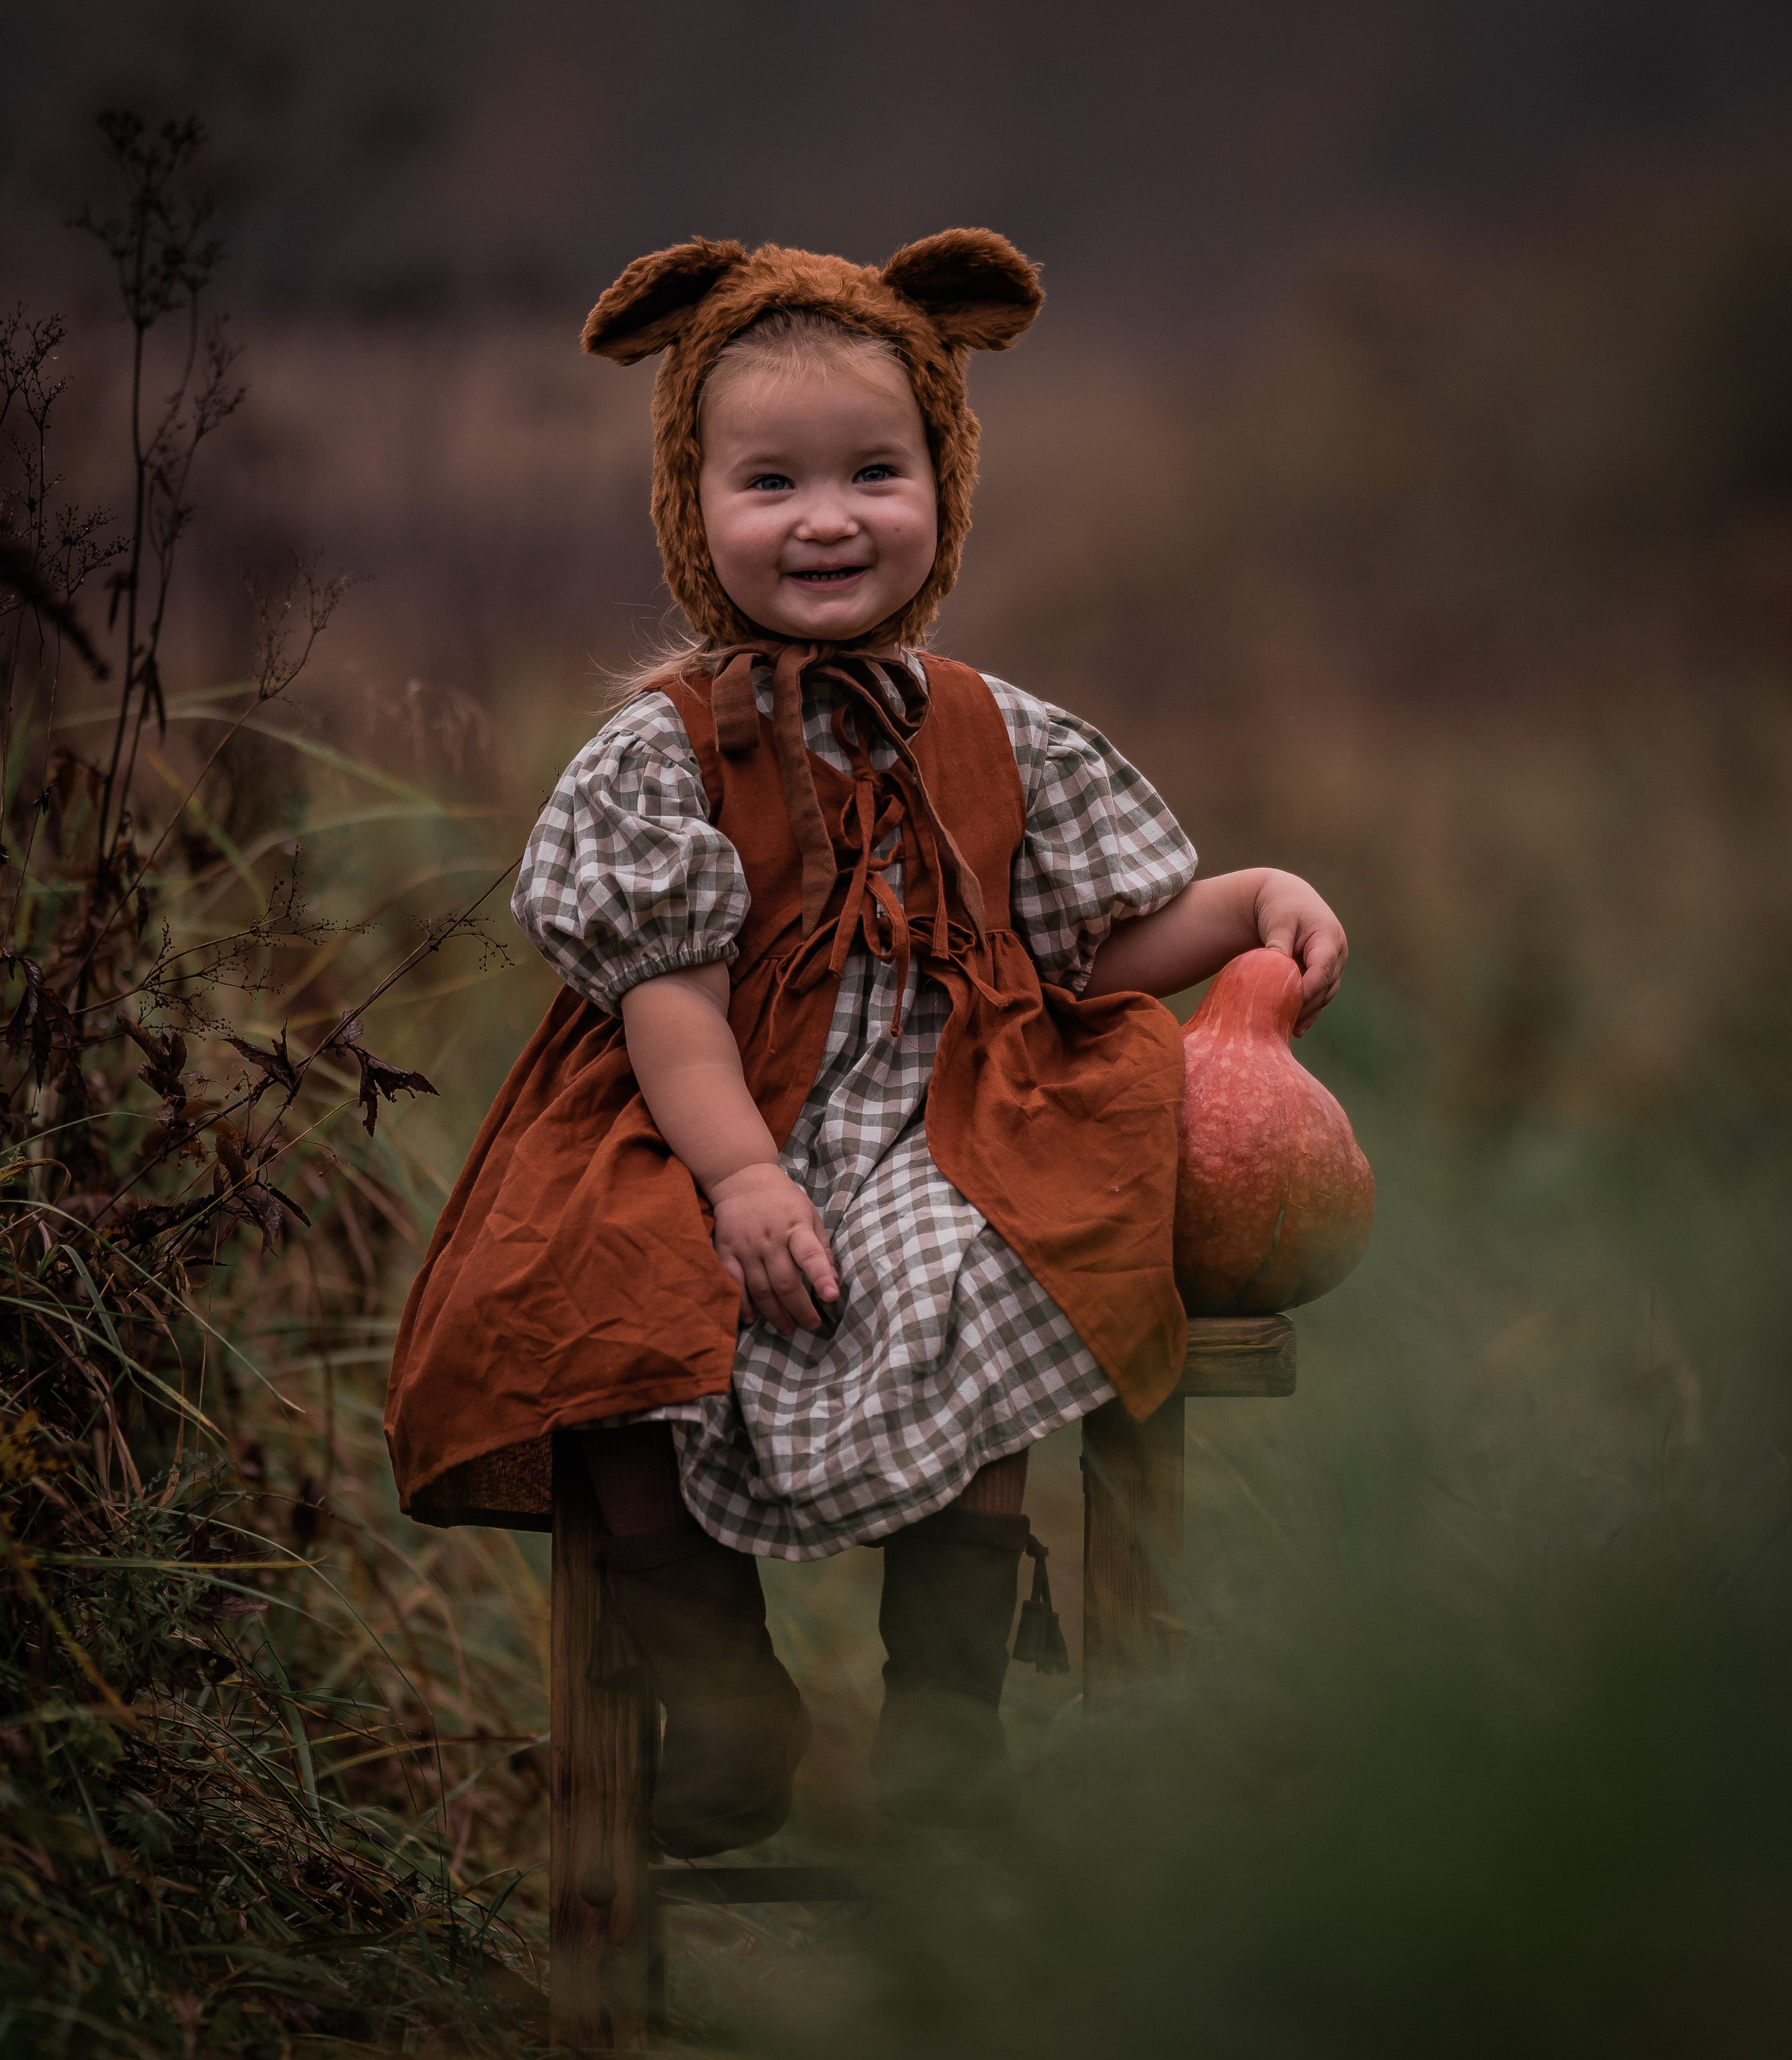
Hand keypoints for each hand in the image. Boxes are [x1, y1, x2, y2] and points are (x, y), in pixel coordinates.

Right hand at [708, 1162, 839, 1335]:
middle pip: (785, 1282)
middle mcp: (770, 1239)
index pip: (810, 1254)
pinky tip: (751, 1319)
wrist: (741, 1179)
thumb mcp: (810, 1215)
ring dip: (775, 1314)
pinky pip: (734, 1284)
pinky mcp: (726, 1252)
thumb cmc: (783, 1200)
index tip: (831, 1297)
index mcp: (796, 1226)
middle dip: (800, 1309)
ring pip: (761, 1289)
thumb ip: (821, 1247)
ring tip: (787, 1329)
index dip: (820, 1277)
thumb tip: (833, 1280)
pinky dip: (742, 1305)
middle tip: (812, 1325)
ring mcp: (746, 1247)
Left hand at [1254, 870, 1347, 1035]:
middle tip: (1284, 1023)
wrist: (1287, 900)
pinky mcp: (1325, 974)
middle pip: (1325, 986)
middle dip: (1307, 1005)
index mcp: (1328, 937)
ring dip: (1308, 1012)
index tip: (1290, 1004)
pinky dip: (1309, 1012)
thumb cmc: (1280, 908)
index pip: (1322, 969)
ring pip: (1324, 995)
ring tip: (1288, 1030)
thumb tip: (1277, 969)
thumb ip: (1278, 944)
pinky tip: (1296, 1030)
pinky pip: (1320, 997)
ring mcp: (1334, 965)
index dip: (1308, 988)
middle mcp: (1337, 953)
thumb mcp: (1278, 922)